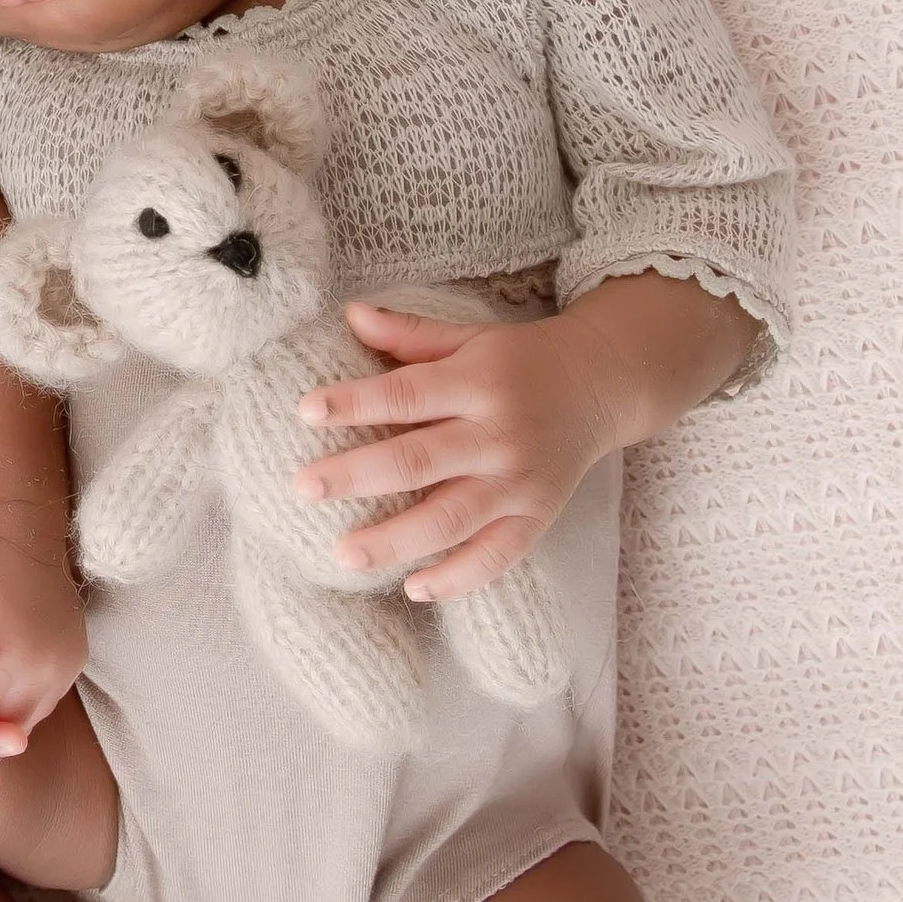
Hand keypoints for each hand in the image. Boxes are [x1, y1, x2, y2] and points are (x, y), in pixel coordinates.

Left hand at [290, 301, 624, 602]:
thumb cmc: (516, 362)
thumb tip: (349, 313)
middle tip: (304, 487)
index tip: (305, 410)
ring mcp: (520, 483)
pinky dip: (457, 578)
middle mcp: (499, 435)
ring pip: (451, 520)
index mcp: (478, 382)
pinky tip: (413, 588)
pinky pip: (496, 557)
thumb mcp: (467, 338)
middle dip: (356, 476)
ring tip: (343, 554)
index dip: (355, 403)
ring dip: (395, 541)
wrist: (598, 388)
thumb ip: (408, 333)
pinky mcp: (537, 518)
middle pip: (419, 462)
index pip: (406, 393)